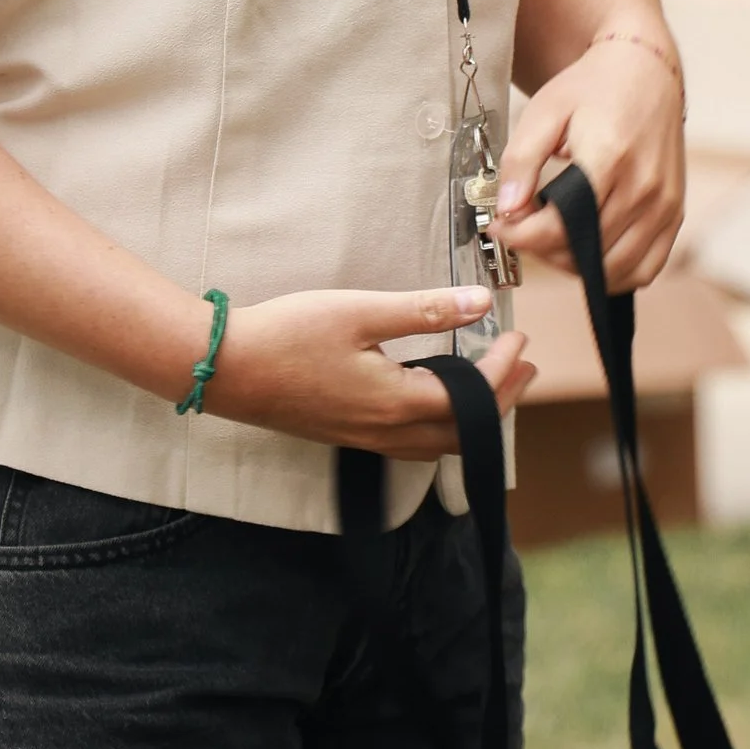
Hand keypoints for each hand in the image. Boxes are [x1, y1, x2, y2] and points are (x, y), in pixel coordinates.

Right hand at [209, 286, 533, 448]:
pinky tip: (433, 400)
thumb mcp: (360, 311)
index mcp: (397, 402)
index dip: (504, 368)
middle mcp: (386, 431)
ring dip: (472, 419)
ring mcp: (364, 438)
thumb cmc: (285, 336)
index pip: (473, 395)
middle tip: (525, 369)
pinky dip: (439, 427)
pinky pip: (411, 444)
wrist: (224, 369)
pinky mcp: (346, 434)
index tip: (520, 338)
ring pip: (437, 444)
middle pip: (464, 432)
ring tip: (491, 387)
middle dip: (502, 401)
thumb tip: (480, 304)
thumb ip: (423, 309)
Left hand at [497, 31, 686, 289]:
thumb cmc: (592, 90)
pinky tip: (589, 252)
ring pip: (615, 270)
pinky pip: (646, 268)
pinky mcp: (675, 214)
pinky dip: (614, 273)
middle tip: (522, 228)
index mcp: (610, 158)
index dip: (519, 236)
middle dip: (542, 250)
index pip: (560, 226)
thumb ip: (520, 161)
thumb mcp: (544, 112)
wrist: (645, 72)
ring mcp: (665, 205)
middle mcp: (644, 186)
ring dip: (575, 266)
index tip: (499, 226)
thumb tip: (506, 210)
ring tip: (553, 240)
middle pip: (585, 252)